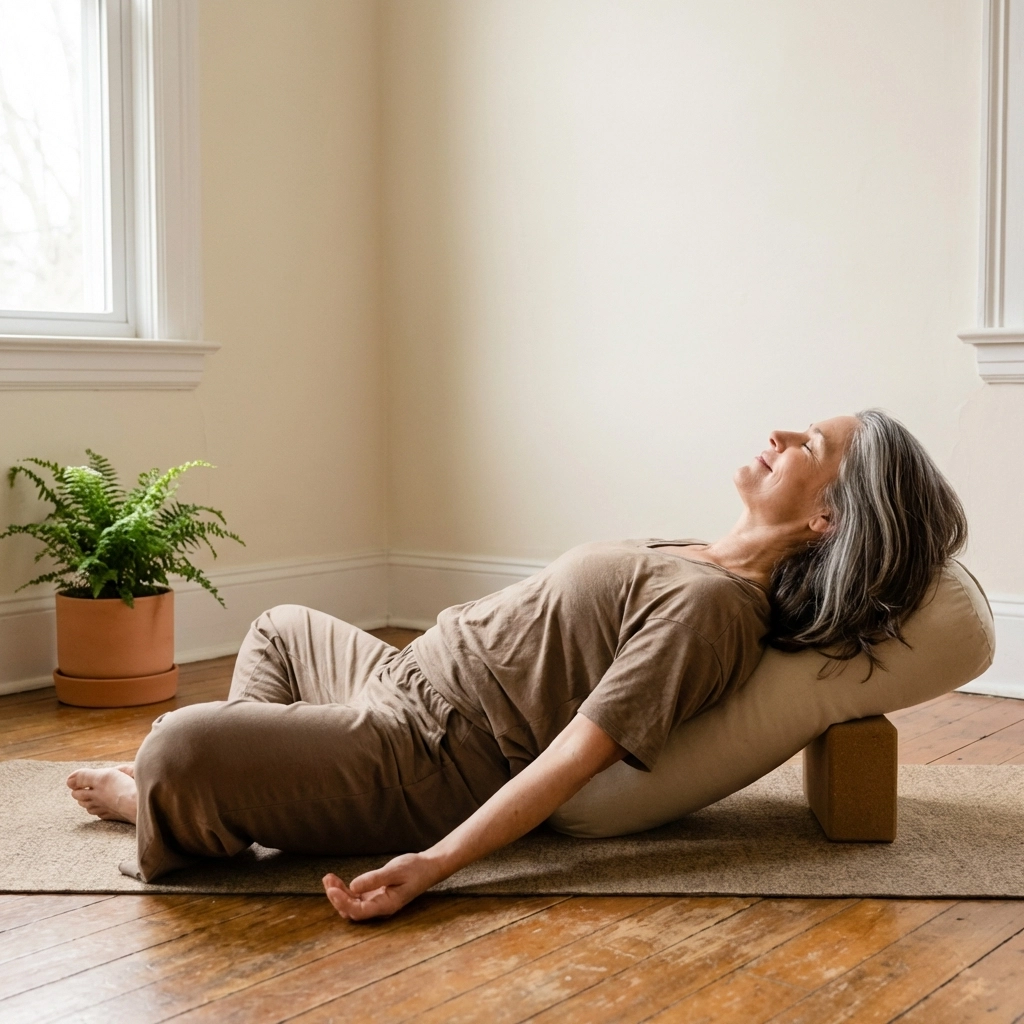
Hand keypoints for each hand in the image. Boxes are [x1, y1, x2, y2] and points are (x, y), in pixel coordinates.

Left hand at [322, 852, 440, 920]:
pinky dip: (345, 890)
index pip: (359, 911)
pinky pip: (356, 898)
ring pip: (352, 905)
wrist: (428, 867)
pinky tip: (337, 881)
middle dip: (337, 897)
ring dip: (339, 894)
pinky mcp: (375, 896)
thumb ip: (374, 879)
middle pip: (352, 911)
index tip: (332, 890)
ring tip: (328, 878)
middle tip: (328, 880)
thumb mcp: (395, 870)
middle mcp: (380, 908)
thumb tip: (353, 886)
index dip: (343, 902)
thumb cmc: (415, 868)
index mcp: (387, 905)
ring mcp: (377, 903)